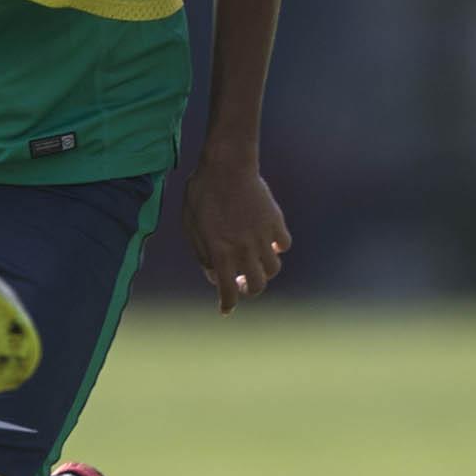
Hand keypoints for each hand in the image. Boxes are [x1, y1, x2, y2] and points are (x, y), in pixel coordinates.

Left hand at [182, 157, 289, 314]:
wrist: (226, 166)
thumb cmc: (201, 194)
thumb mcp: (191, 226)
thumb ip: (203, 253)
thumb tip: (214, 273)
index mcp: (220, 253)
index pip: (228, 291)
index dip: (227, 304)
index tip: (226, 309)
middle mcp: (244, 249)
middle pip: (257, 286)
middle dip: (249, 290)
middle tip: (242, 283)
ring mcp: (262, 236)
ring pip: (273, 269)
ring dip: (264, 271)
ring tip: (255, 262)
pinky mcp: (275, 221)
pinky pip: (284, 244)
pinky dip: (278, 248)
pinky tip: (269, 242)